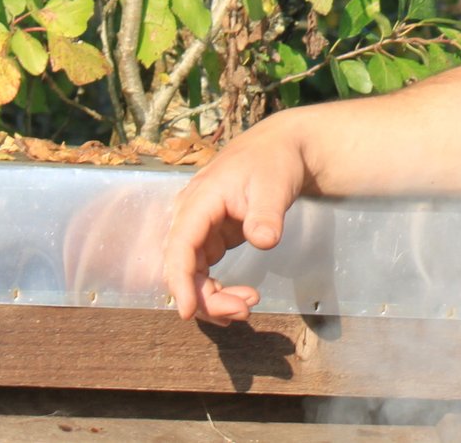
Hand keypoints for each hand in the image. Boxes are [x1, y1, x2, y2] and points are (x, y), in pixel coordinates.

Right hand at [160, 114, 305, 322]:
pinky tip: (239, 301)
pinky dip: (218, 291)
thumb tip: (264, 241)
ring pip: (193, 274)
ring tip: (247, 306)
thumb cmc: (273, 162)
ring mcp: (199, 229)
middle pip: (184, 267)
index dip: (180, 281)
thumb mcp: (274, 185)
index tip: (188, 311)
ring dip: (213, 298)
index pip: (179, 246)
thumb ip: (266, 214)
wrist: (281, 149)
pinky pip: (204, 272)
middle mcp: (191, 217)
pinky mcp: (211, 239)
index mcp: (199, 200)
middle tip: (244, 310)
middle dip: (206, 297)